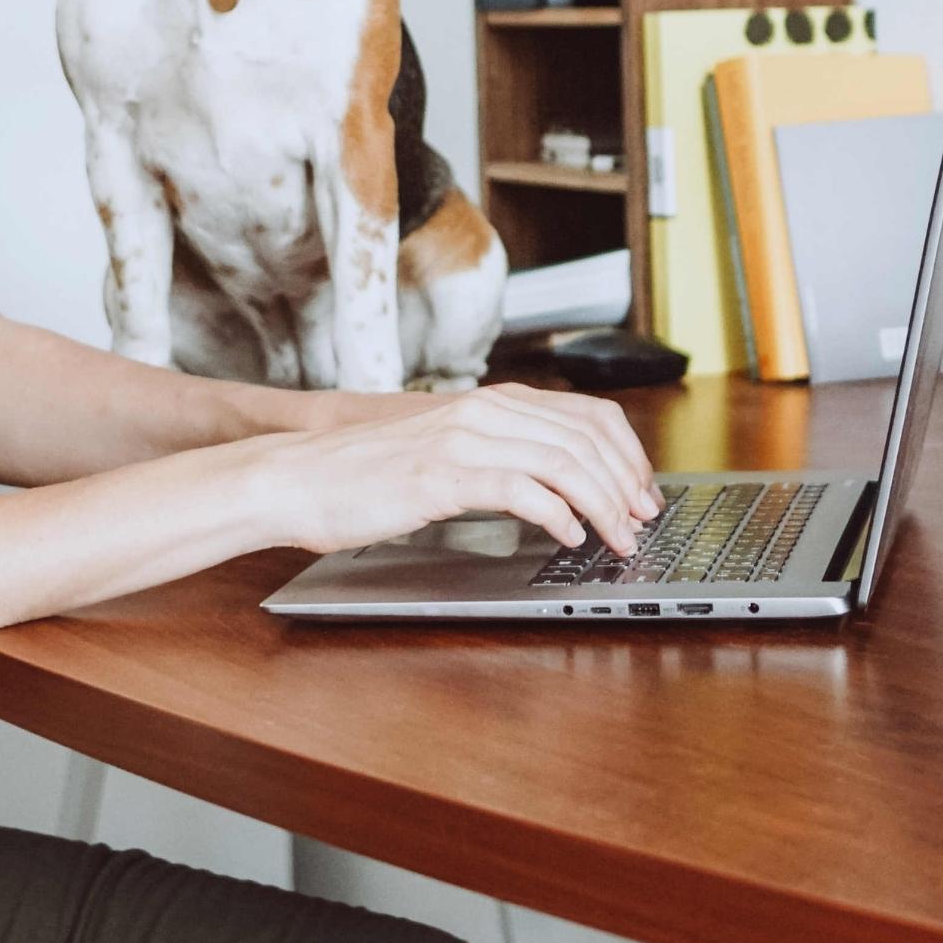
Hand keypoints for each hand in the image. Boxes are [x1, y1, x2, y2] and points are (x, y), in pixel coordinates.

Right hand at [249, 382, 662, 558]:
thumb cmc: (366, 475)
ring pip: (564, 462)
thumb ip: (497, 457)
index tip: (643, 494)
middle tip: (641, 523)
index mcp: (491, 403)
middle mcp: (485, 412)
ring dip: (603, 505)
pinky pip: (521, 490)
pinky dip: (557, 515)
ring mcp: (464, 440)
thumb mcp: (446, 453)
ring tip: (616, 538)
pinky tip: (568, 538)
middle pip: (587, 438)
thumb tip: (554, 486)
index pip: (589, 415)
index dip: (629, 456)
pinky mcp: (443, 475)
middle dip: (627, 484)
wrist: (299, 478)